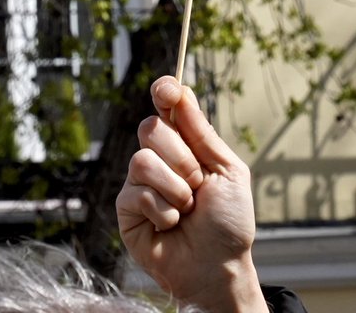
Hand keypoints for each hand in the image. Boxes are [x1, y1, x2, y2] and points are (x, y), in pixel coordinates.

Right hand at [116, 76, 267, 312]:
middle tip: (198, 184)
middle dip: (182, 157)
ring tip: (187, 209)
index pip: (168, 106)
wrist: (218, 266)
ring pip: (142, 160)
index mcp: (187, 144)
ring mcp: (140, 182)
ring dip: (175, 189)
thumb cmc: (229, 221)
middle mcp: (160, 158)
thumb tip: (181, 90)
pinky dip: (163, 210)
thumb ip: (202, 133)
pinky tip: (171, 224)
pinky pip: (137, 192)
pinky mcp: (126, 208)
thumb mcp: (227, 170)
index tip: (167, 89)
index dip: (165, 92)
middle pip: (150, 128)